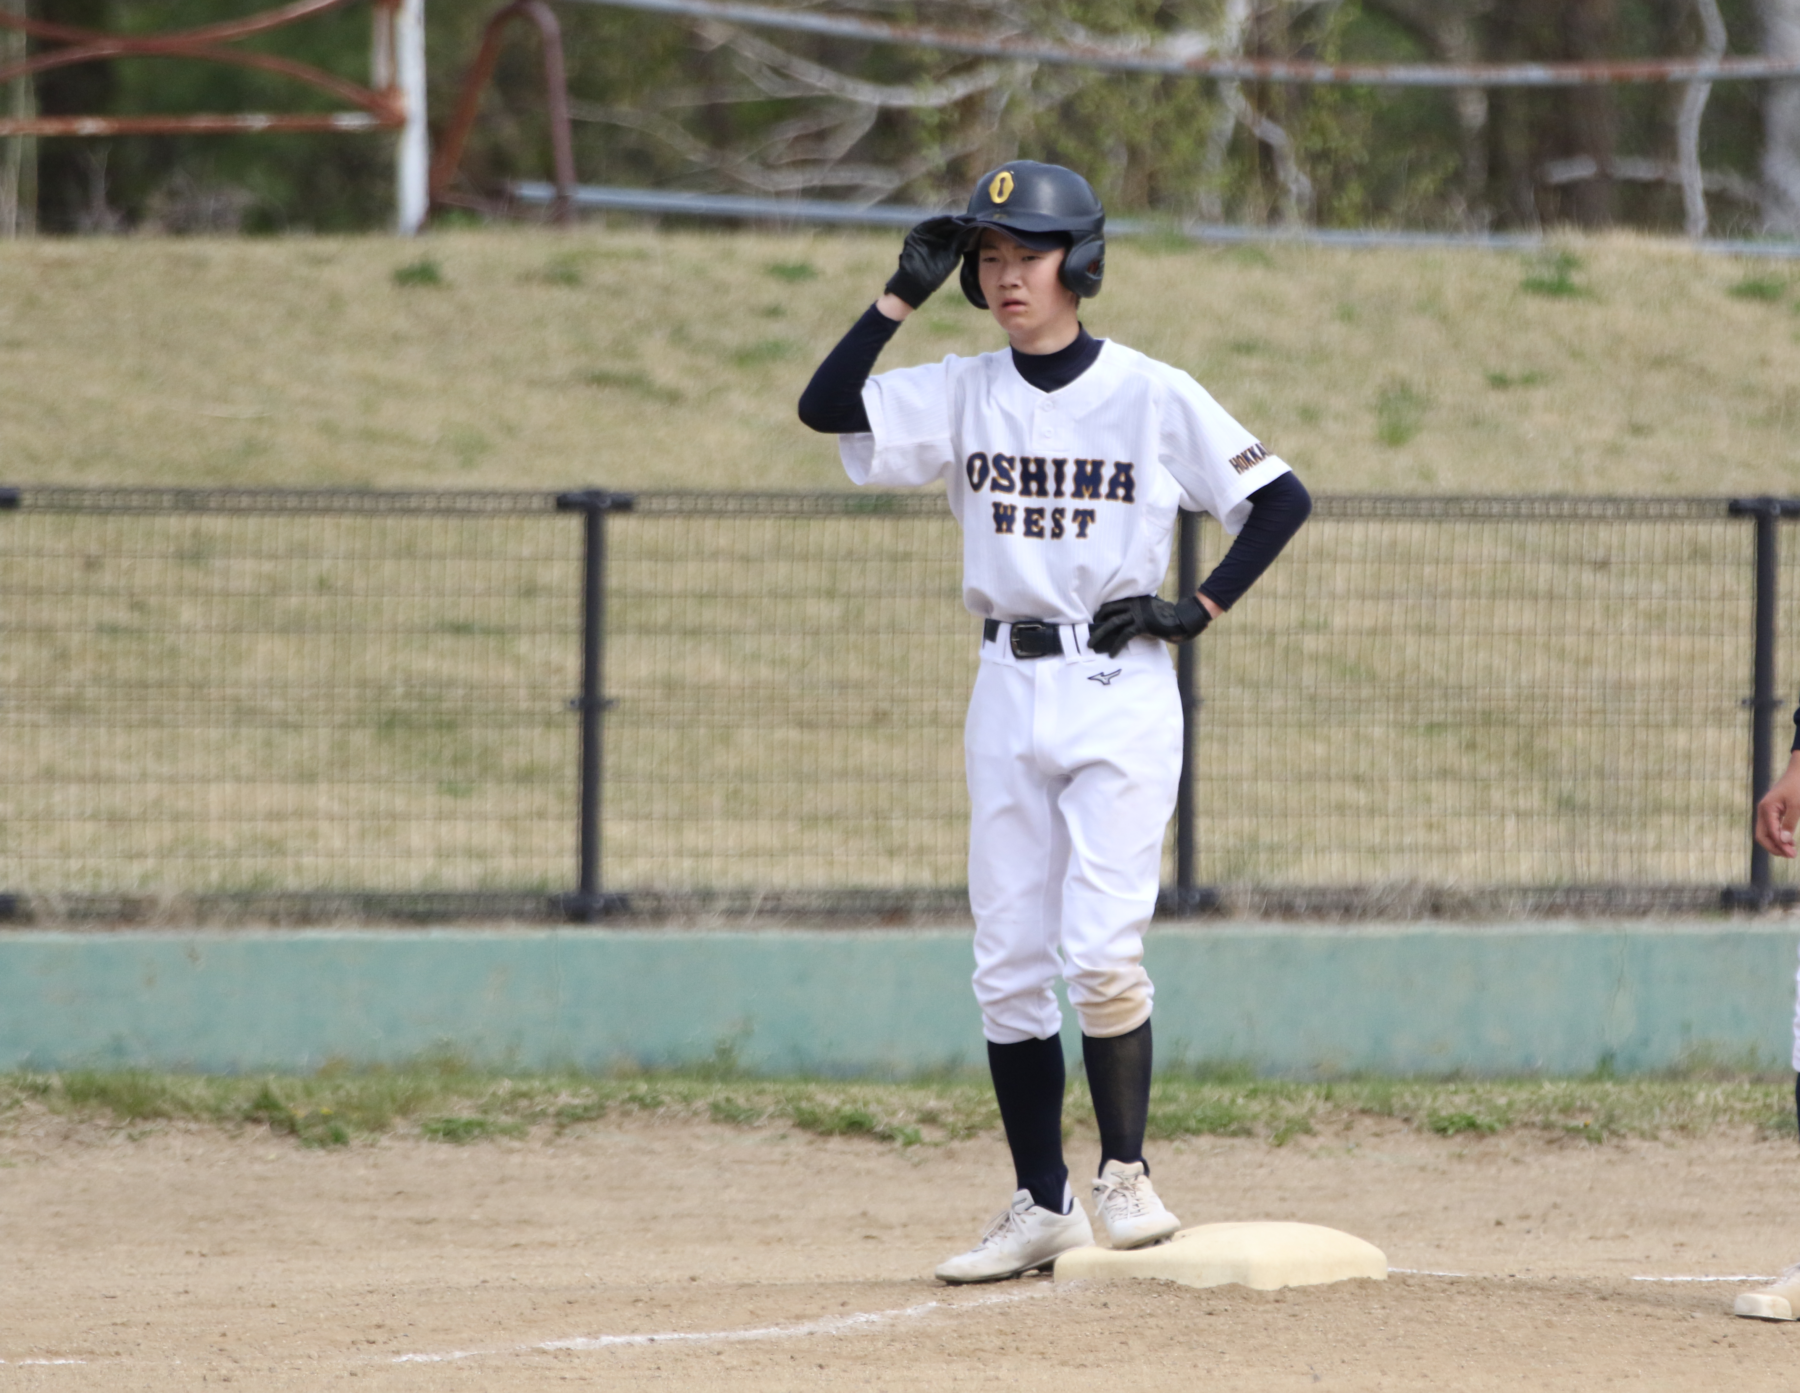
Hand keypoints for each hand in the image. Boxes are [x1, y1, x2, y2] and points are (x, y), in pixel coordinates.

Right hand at [884, 215, 967, 308]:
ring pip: (940, 224)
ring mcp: (926, 235)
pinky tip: (949, 218)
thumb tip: (973, 230)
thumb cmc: (935, 274)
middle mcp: (936, 238)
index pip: (956, 232)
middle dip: (961, 222)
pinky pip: (928, 224)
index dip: (966, 227)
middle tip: (972, 217)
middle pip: (950, 226)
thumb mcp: (952, 258)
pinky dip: (939, 220)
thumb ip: (961, 244)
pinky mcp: (917, 233)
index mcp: (945, 244)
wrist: (917, 282)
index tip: (977, 222)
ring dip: (952, 220)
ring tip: (963, 219)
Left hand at [1088, 594, 1211, 656]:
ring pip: (1113, 623)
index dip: (1101, 612)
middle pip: (1108, 611)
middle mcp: (1134, 604)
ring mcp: (1137, 613)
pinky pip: (1125, 635)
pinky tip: (1111, 654)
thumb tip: (1129, 617)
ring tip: (1091, 645)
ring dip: (1100, 634)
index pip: (1112, 603)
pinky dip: (1116, 645)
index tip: (1094, 622)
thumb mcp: (1151, 607)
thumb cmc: (1167, 615)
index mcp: (1134, 599)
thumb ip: (1139, 608)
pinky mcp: (1142, 624)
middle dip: (1096, 623)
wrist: (1181, 620)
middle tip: (1088, 634)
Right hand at [1756, 751, 1799, 857]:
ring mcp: (1766, 811)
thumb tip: (1784, 841)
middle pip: (1762, 836)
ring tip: (1791, 850)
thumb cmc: (1798, 786)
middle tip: (1790, 855)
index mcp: (1766, 809)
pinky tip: (1789, 841)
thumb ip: (1790, 823)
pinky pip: (1770, 827)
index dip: (1780, 845)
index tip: (1792, 855)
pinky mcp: (1771, 811)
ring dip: (1776, 843)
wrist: (1798, 771)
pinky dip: (1777, 836)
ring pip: (1765, 833)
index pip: (1770, 833)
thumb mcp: (1797, 805)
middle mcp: (1762, 811)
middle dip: (1774, 847)